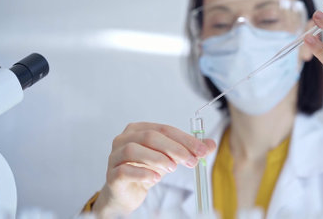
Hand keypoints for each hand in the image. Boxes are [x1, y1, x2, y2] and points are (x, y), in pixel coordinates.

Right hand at [92, 122, 216, 216]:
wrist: (126, 193)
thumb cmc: (146, 170)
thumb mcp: (170, 158)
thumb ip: (189, 150)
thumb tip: (210, 144)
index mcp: (138, 130)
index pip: (164, 129)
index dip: (185, 139)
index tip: (202, 150)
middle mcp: (124, 139)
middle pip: (150, 137)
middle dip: (174, 148)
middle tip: (190, 160)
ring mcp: (115, 157)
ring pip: (134, 150)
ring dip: (157, 158)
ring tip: (172, 168)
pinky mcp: (112, 175)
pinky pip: (124, 170)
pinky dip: (142, 173)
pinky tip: (155, 178)